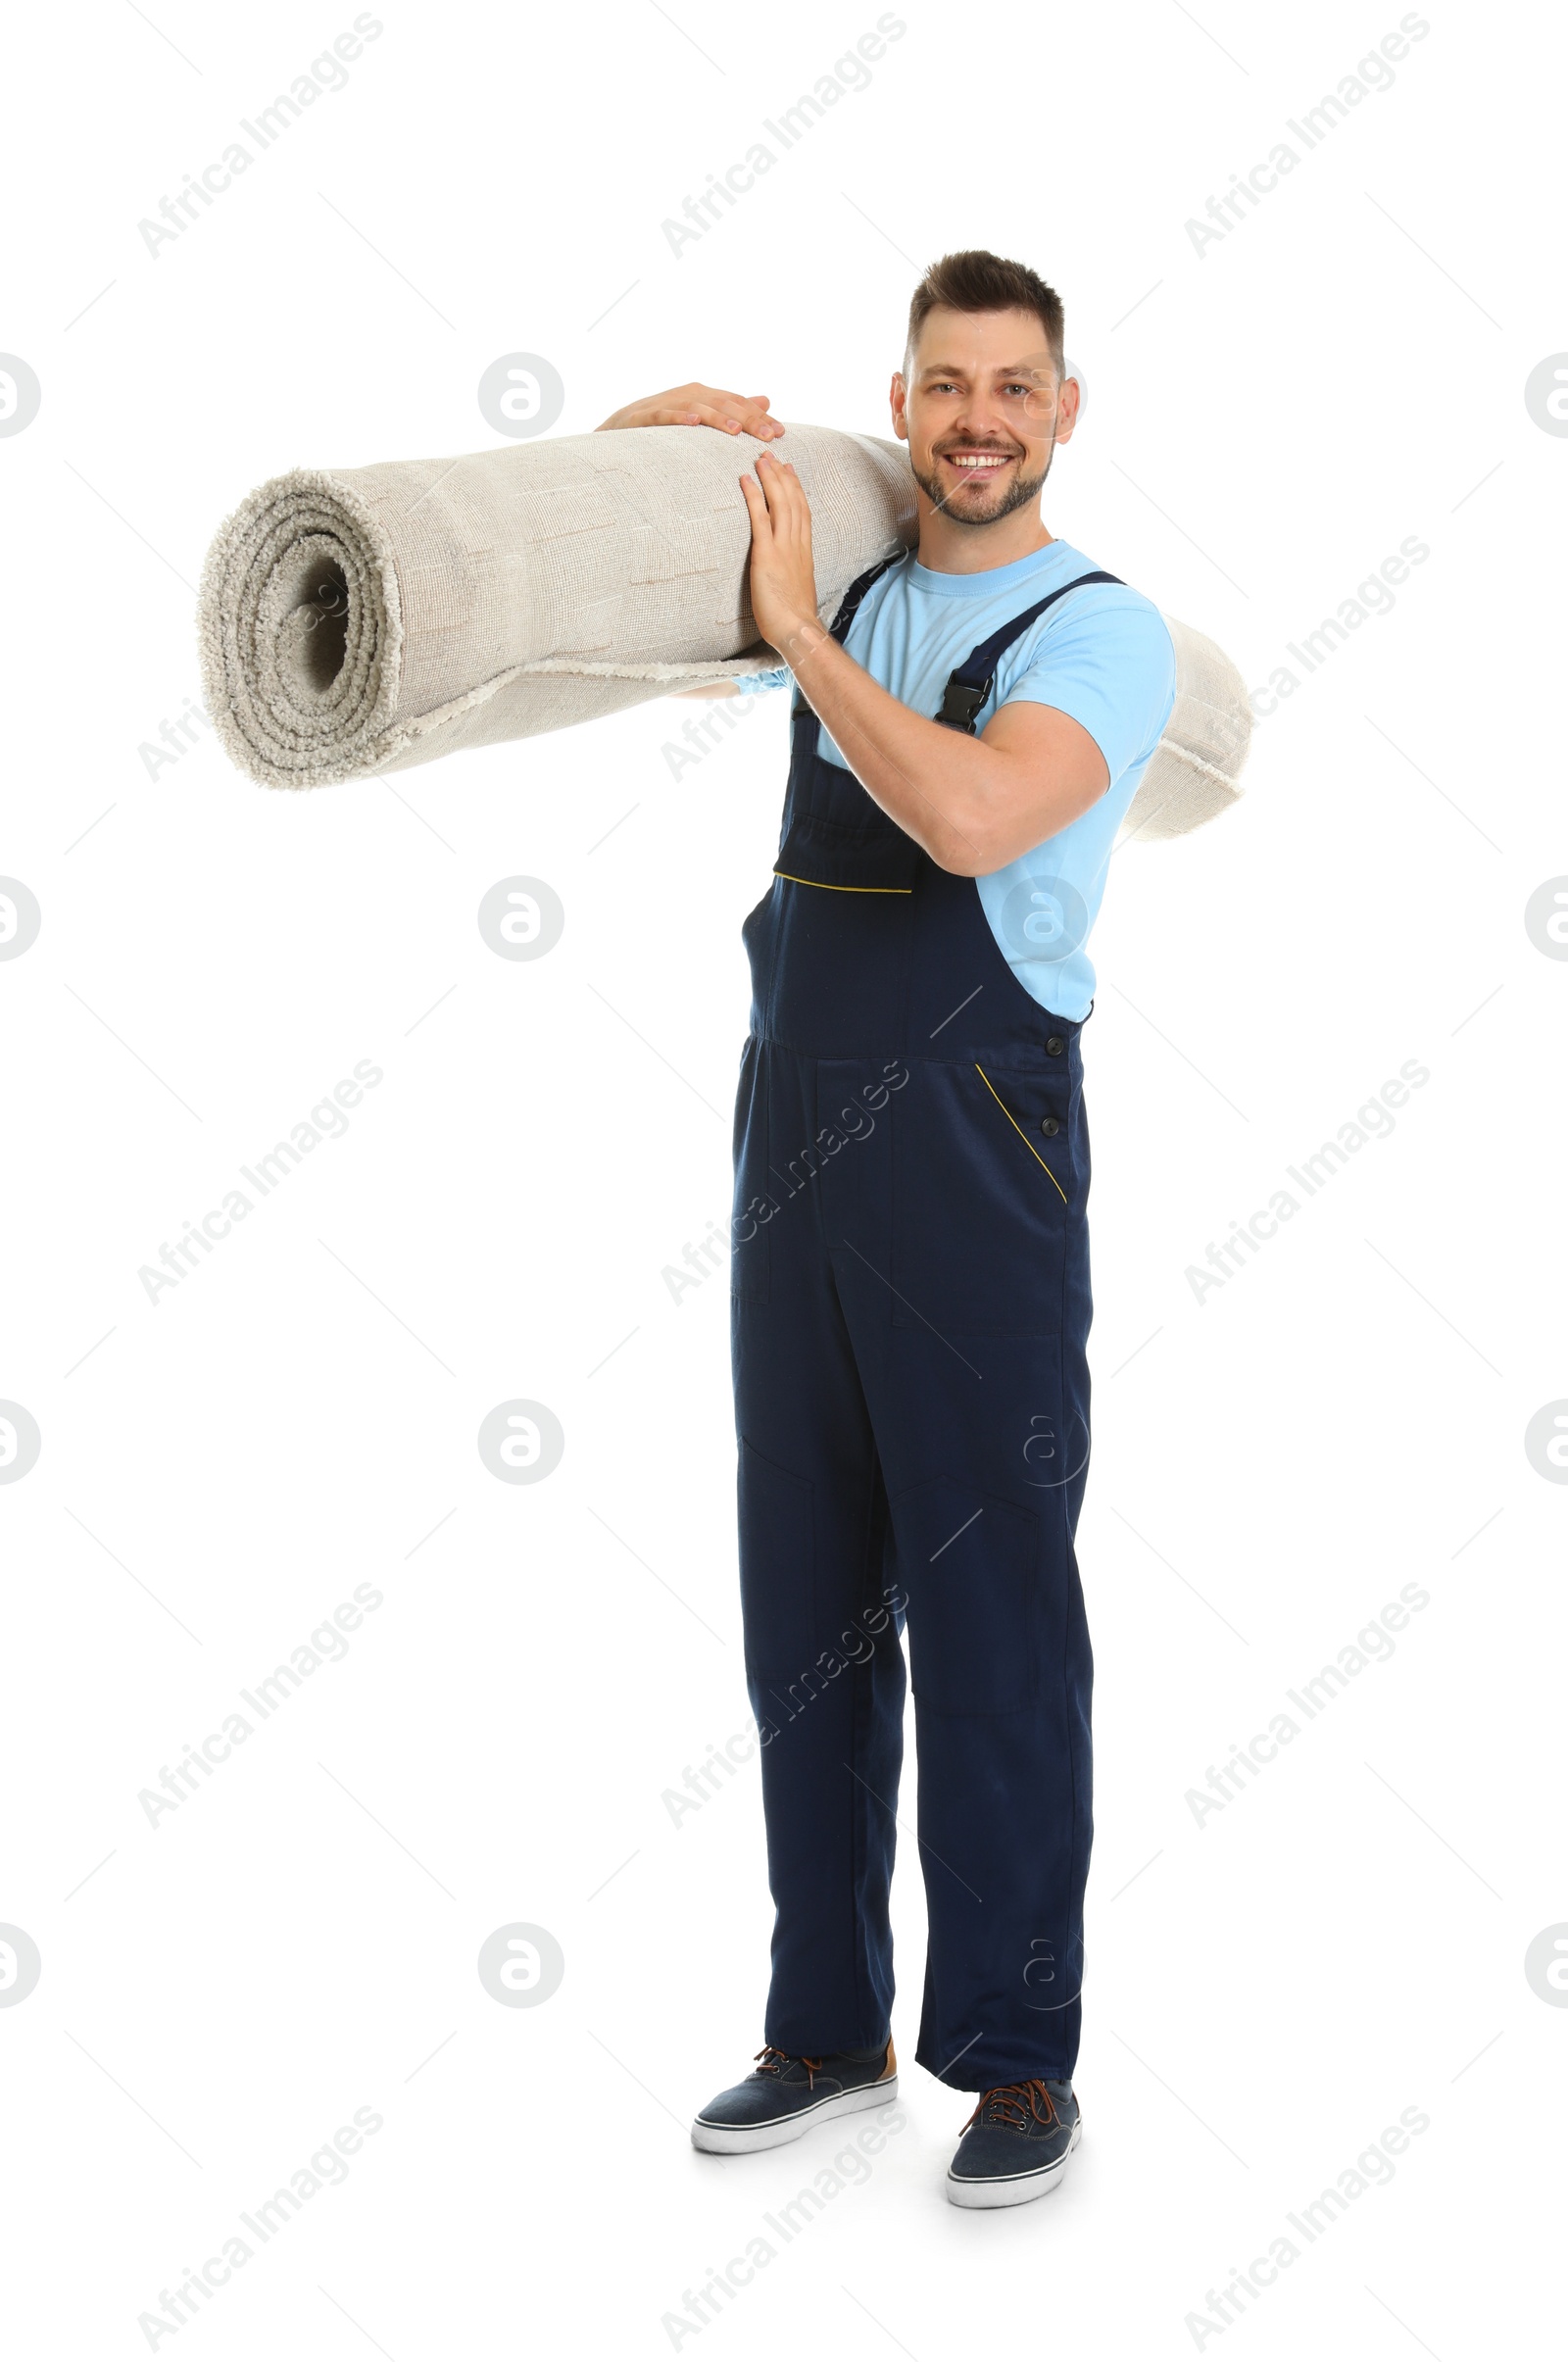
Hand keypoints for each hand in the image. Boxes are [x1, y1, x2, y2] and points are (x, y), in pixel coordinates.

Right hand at [595, 382, 784, 437]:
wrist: (617, 427)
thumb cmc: (663, 425)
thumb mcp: (701, 414)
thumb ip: (732, 408)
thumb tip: (766, 399)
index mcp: (705, 395)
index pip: (739, 404)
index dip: (760, 417)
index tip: (781, 434)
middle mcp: (690, 394)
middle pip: (725, 404)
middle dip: (749, 419)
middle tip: (769, 435)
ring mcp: (668, 403)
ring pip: (698, 408)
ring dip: (718, 418)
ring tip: (737, 430)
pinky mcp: (646, 415)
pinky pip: (665, 416)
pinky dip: (679, 418)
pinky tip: (693, 423)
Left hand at [739, 451, 822, 662]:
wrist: (798, 629)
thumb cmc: (796, 617)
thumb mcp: (798, 589)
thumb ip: (793, 573)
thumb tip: (786, 572)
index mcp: (804, 551)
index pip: (803, 510)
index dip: (796, 487)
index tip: (790, 469)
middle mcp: (796, 544)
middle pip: (792, 500)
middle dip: (781, 474)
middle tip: (771, 454)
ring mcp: (783, 547)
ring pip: (780, 502)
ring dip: (769, 477)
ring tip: (759, 458)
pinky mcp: (766, 555)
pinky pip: (760, 518)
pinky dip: (753, 496)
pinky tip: (745, 480)